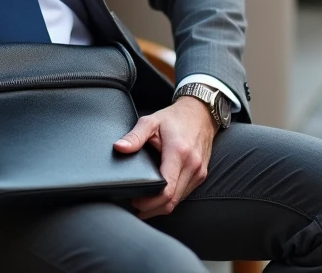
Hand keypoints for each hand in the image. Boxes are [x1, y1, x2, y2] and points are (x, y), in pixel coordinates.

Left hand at [114, 96, 215, 218]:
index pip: (166, 189)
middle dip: (151, 209)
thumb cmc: (176, 118)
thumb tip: (119, 148)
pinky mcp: (201, 175)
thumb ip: (134, 136)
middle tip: (134, 205)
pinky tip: (158, 196)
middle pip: (171, 201)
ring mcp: (199, 172)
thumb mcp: (151, 121)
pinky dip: (170, 199)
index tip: (134, 200)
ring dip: (160, 206)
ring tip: (143, 202)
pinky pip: (184, 195)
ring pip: (178, 201)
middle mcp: (193, 165)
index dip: (148, 202)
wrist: (201, 113)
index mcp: (179, 153)